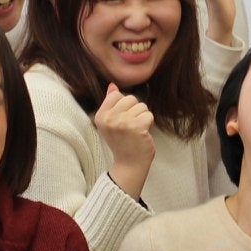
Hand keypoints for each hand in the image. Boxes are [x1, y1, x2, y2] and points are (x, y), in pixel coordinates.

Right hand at [94, 83, 155, 199]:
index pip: (116, 95)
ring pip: (141, 106)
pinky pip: (148, 115)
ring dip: (143, 117)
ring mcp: (122, 123)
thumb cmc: (122, 143)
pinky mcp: (136, 127)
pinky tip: (143, 133)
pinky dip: (149, 123)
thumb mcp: (111, 123)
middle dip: (135, 110)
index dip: (124, 105)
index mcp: (101, 116)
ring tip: (137, 130)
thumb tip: (112, 85)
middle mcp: (109, 119)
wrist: (129, 164)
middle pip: (130, 98)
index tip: (123, 119)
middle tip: (131, 126)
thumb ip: (110, 103)